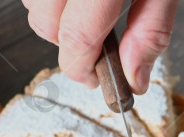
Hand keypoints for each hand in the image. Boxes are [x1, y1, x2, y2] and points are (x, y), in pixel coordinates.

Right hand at [22, 0, 176, 93]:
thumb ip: (151, 30)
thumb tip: (135, 79)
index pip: (76, 37)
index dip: (85, 70)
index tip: (97, 82)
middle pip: (45, 24)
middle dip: (70, 47)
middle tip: (98, 51)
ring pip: (32, 4)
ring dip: (56, 19)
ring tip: (91, 13)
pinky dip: (50, 0)